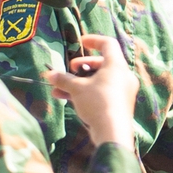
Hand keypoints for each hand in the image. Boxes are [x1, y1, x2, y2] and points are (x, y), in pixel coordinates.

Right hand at [46, 33, 137, 152]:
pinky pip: (101, 92)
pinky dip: (87, 92)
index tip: (80, 42)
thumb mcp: (76, 89)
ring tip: (60, 89)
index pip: (108, 44)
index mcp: (116, 65)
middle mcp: (123, 75)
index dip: (93, 40)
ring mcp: (123, 90)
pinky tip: (69, 100)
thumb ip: (63, 79)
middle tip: (70, 70)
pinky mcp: (119, 104)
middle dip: (81, 66)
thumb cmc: (97, 102)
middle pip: (102, 63)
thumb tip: (49, 74)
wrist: (112, 131)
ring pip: (99, 80)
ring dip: (79, 82)